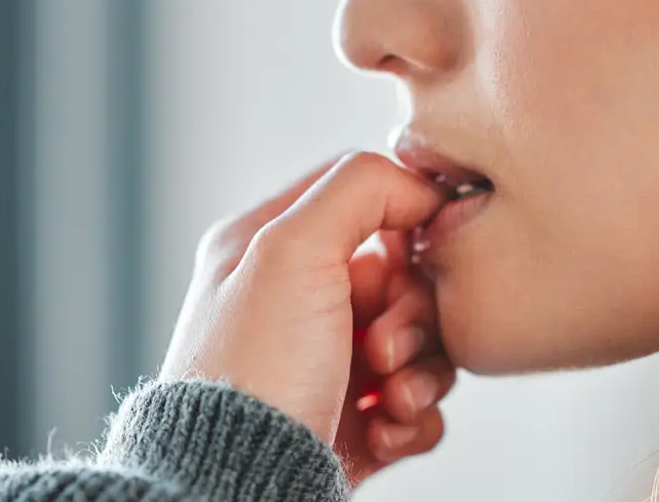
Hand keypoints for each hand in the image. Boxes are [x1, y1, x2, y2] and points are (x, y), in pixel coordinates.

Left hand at [159, 152, 455, 484]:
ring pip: (421, 342)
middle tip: (382, 349)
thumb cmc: (253, 374)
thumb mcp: (292, 250)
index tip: (420, 247)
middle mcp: (297, 302)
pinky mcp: (353, 422)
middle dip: (411, 315)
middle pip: (402, 275)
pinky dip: (415, 419)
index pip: (359, 194)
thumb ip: (358, 189)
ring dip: (422, 371)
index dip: (404, 216)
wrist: (237, 489)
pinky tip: (384, 431)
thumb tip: (417, 186)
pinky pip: (419, 404)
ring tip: (388, 398)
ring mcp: (326, 364)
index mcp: (269, 248)